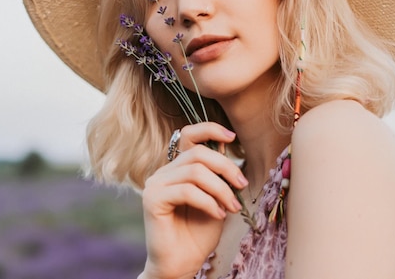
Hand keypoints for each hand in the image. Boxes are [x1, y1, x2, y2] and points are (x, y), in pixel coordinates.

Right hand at [140, 122, 247, 278]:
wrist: (182, 264)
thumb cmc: (199, 234)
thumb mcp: (216, 198)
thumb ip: (217, 174)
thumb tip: (227, 147)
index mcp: (177, 168)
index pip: (188, 135)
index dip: (209, 129)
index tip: (232, 137)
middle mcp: (164, 172)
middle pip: (198, 153)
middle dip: (225, 167)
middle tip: (242, 185)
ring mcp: (155, 184)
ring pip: (195, 171)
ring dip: (221, 188)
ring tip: (232, 206)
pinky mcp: (152, 199)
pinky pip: (187, 190)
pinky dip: (209, 201)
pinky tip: (218, 214)